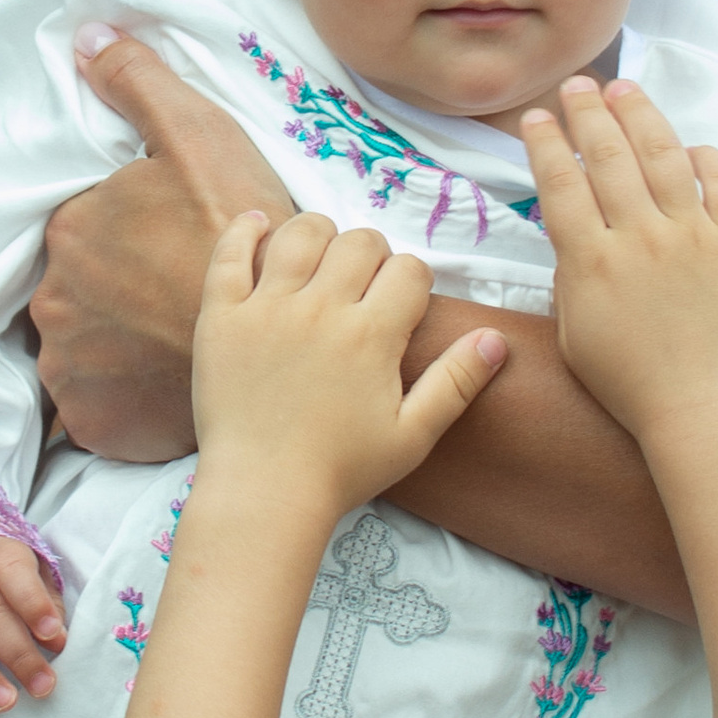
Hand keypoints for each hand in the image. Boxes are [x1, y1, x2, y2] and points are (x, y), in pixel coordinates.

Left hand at [30, 34, 294, 458]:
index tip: (168, 245)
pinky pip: (94, 408)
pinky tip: (160, 382)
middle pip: (79, 288)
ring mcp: (69, 369)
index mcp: (70, 228)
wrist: (294, 345)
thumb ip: (137, 83)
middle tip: (174, 293)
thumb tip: (85, 38)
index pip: (86, 227)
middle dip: (116, 290)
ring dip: (115, 344)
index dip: (129, 233)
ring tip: (170, 339)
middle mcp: (52, 300)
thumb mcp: (199, 138)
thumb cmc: (251, 236)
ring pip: (84, 348)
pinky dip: (120, 397)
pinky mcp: (92, 423)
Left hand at [193, 210, 502, 525]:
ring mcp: (267, 308)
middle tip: (361, 283)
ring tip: (319, 257)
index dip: (412, 279)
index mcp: (371, 335)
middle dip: (371, 253)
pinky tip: (258, 224)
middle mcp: (321, 310)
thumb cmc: (341, 470)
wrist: (263, 492)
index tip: (401, 303)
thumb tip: (495, 339)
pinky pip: (230, 255)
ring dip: (318, 235)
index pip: (408, 270)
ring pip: (300, 234)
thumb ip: (456, 383)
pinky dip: (245, 232)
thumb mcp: (412, 435)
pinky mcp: (222, 317)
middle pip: (359, 241)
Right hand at [518, 77, 717, 466]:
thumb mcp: (577, 337)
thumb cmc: (635, 389)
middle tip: (576, 85)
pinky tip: (690, 147)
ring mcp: (694, 235)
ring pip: (661, 154)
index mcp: (591, 262)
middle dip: (587, 112)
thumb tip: (574, 239)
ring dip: (638, 114)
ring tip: (623, 89)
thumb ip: (570, 280)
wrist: (708, 412)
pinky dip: (705, 157)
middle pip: (608, 155)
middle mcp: (640, 237)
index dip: (546, 143)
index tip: (536, 118)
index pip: (561, 183)